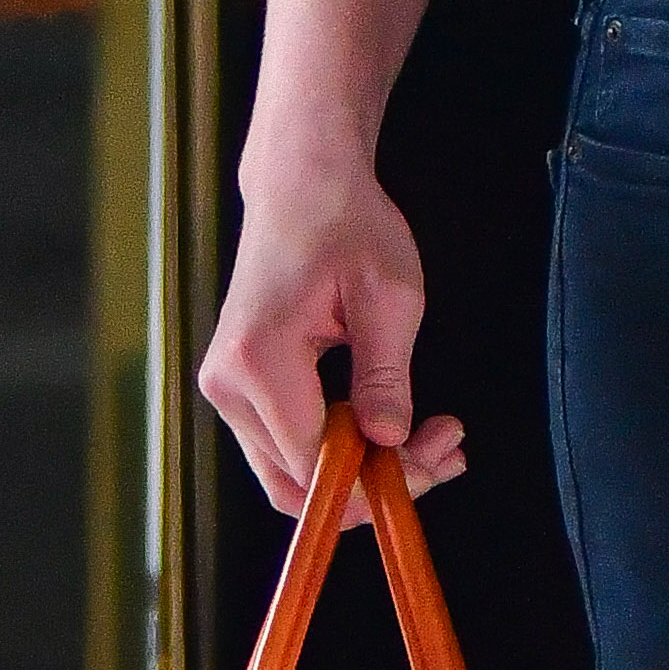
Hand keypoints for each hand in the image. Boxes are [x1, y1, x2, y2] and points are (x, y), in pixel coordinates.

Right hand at [199, 163, 467, 518]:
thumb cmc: (345, 224)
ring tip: (431, 440)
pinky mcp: (239, 384)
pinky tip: (391, 428)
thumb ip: (386, 378)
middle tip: (442, 454)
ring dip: (360, 471)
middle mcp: (229, 384)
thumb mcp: (388, 298)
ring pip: (290, 473)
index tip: (438, 459)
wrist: (301, 183)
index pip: (315, 464)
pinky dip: (339, 449)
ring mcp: (227, 387)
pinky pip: (287, 444)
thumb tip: (389, 444)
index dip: (379, 481)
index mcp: (260, 361)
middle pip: (295, 485)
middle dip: (373, 486)